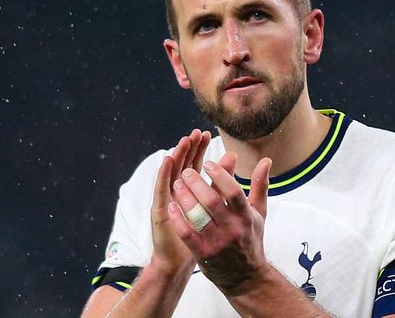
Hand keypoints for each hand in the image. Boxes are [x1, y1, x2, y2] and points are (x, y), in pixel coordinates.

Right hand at [149, 129, 210, 275]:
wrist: (179, 262)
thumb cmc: (199, 236)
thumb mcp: (215, 210)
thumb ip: (223, 185)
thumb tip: (234, 158)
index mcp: (189, 191)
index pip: (193, 163)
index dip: (198, 149)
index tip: (205, 134)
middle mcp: (176, 192)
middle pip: (182, 163)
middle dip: (189, 148)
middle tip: (195, 133)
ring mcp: (166, 200)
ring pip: (171, 171)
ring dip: (177, 155)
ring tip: (184, 140)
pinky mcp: (159, 210)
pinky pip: (161, 189)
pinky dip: (163, 174)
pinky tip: (167, 161)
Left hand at [168, 152, 272, 294]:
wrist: (246, 277)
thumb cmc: (250, 239)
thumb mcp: (259, 212)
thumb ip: (260, 185)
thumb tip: (266, 161)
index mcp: (246, 216)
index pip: (233, 191)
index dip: (220, 175)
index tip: (208, 163)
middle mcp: (233, 229)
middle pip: (212, 201)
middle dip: (197, 183)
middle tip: (186, 171)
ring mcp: (217, 242)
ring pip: (198, 216)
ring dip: (185, 198)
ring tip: (177, 184)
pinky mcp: (204, 254)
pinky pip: (188, 234)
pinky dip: (179, 219)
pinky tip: (172, 206)